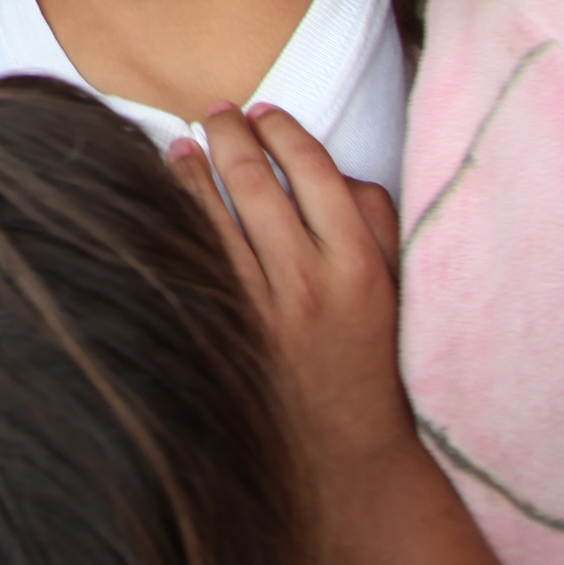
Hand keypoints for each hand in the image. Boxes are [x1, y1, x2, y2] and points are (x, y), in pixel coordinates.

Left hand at [171, 105, 424, 486]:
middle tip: (219, 109)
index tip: (268, 113)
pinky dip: (179, 215)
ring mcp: (263, 310)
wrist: (349, 455)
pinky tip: (168, 190)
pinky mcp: (229, 333)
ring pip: (218, 213)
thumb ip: (375, 220)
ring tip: (187, 140)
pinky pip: (196, 258)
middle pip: (259, 182)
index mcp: (359, 264)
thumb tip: (332, 167)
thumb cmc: (372, 360)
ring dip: (198, 166)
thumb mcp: (395, 288)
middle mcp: (309, 283)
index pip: (316, 171)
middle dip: (234, 134)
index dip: (287, 132)